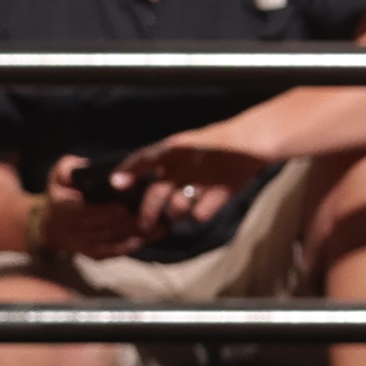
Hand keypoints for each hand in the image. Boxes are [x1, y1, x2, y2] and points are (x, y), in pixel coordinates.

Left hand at [112, 132, 273, 247]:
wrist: (251, 141)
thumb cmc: (208, 147)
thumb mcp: (181, 146)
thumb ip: (156, 162)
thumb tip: (123, 181)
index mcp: (174, 147)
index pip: (144, 157)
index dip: (129, 170)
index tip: (115, 183)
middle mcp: (187, 160)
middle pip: (158, 191)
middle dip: (147, 210)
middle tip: (141, 225)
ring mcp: (206, 175)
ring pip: (177, 205)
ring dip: (172, 213)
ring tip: (172, 215)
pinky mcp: (224, 190)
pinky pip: (200, 213)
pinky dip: (197, 214)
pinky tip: (200, 210)